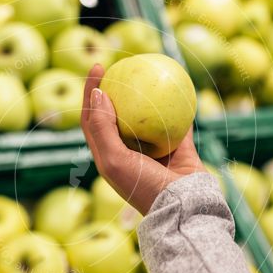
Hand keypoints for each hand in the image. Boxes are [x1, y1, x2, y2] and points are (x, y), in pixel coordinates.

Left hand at [81, 64, 203, 214]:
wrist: (181, 208)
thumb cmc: (142, 187)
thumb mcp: (113, 160)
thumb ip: (102, 128)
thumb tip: (98, 94)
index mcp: (108, 155)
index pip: (92, 117)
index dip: (90, 91)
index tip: (98, 67)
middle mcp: (128, 150)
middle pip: (118, 111)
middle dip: (117, 86)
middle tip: (123, 63)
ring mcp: (153, 149)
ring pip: (148, 114)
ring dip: (148, 93)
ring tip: (150, 69)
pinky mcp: (178, 148)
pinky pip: (179, 120)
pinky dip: (179, 105)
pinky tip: (180, 85)